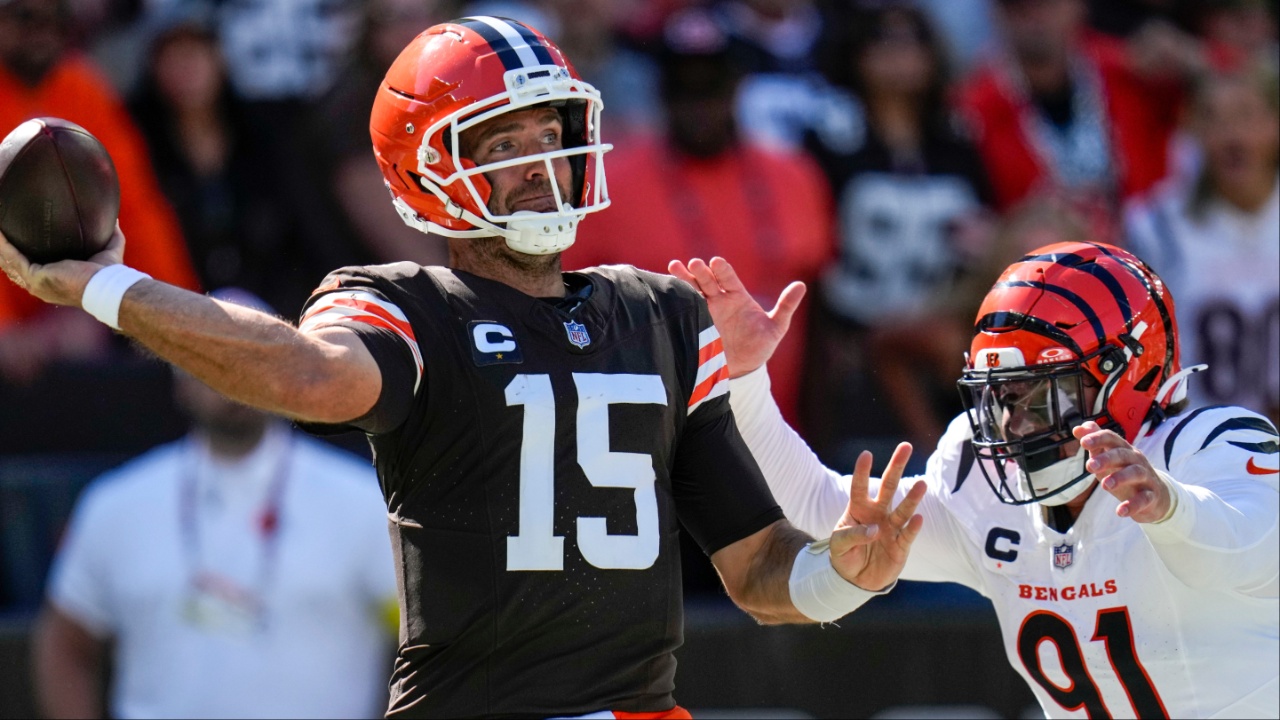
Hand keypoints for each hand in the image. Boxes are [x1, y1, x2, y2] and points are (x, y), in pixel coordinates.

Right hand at [0, 224, 124, 306]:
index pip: (29, 269)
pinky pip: (13, 257)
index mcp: (52, 282)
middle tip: (1, 231)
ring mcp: (35, 283)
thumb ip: (111, 236)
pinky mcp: (34, 277)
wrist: (107, 286)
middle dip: (4, 249)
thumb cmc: (109, 274)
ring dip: (1, 245)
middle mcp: (40, 285)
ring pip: (9, 261)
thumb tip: (114, 219)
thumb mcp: (108, 251)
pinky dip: (4, 244)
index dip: (19, 255)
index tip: (14, 239)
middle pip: (13, 266)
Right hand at [668, 256, 805, 377]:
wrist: (742, 370)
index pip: (728, 279)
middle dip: (701, 272)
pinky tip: (667, 289)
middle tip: (694, 264)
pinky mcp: (693, 325)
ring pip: (692, 291)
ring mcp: (704, 312)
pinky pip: (684, 310)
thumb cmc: (759, 346)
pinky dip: (676, 299)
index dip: (722, 270)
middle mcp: (719, 300)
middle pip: (708, 281)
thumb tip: (801, 285)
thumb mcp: (776, 328)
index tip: (716, 262)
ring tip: (675, 267)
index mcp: (737, 297)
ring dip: (684, 280)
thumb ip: (785, 306)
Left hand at [829, 442, 925, 590]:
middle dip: (896, 467)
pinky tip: (919, 518)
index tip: (866, 454)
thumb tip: (875, 530)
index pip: (859, 487)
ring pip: (903, 509)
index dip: (862, 472)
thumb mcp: (838, 545)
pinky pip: (908, 534)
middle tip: (906, 446)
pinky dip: (913, 528)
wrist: (855, 580)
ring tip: (922, 484)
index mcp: (858, 509)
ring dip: (912, 498)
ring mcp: (891, 528)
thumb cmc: (844, 555)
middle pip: (888, 487)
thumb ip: (853, 535)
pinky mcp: (901, 546)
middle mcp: (877, 514)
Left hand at [1073, 421, 1171, 522]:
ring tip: (1104, 485)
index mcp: (1124, 450)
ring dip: (1120, 477)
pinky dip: (1133, 505)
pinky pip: (1144, 499)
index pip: (1112, 439)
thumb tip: (1078, 428)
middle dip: (1106, 459)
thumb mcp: (1109, 458)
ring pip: (1136, 473)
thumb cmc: (1125, 473)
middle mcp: (1136, 460)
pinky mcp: (1151, 496)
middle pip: (1122, 455)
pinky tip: (1120, 511)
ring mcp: (1146, 477)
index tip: (1083, 442)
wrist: (1155, 496)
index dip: (1098, 438)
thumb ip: (1095, 443)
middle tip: (1089, 466)